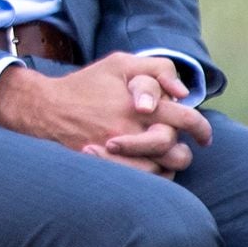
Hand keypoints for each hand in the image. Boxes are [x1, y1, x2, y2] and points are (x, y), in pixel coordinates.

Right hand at [0, 52, 210, 177]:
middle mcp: (132, 132)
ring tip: (162, 160)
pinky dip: (148, 178)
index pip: (186, 120)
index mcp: (142, 107)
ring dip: (165, 167)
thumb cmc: (85, 85)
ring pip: (160, 172)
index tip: (204, 137)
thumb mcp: (119, 63)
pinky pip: (139, 183)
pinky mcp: (106, 168)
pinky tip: (146, 169)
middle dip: (183, 152)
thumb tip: (182, 94)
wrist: (44, 109)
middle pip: (177, 154)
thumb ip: (157, 69)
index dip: (201, 129)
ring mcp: (118, 154)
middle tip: (182, 150)